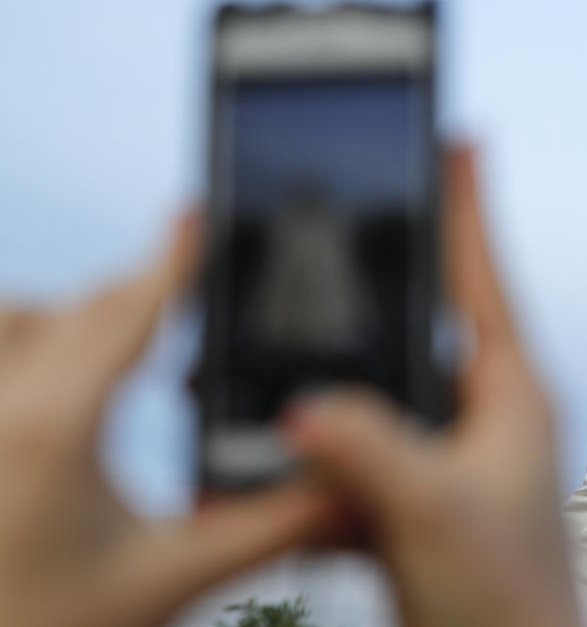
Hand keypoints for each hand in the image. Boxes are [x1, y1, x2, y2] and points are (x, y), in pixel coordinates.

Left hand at [0, 219, 327, 626]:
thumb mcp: (169, 580)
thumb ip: (268, 527)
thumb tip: (344, 492)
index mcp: (54, 430)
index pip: (128, 315)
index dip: (173, 260)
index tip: (197, 217)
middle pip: (81, 308)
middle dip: (142, 294)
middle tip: (190, 292)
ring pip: (18, 317)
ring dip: (76, 315)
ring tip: (123, 343)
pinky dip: (28, 338)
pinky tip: (58, 376)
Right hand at [284, 147, 578, 626]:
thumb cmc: (507, 600)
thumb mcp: (436, 512)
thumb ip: (368, 449)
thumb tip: (301, 405)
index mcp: (507, 395)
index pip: (481, 278)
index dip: (465, 206)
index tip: (459, 140)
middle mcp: (480, 415)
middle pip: (418, 326)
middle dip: (375, 288)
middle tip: (345, 227)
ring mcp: (445, 457)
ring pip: (374, 398)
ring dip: (326, 390)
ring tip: (269, 364)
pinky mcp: (413, 499)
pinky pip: (353, 460)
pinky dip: (314, 465)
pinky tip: (271, 462)